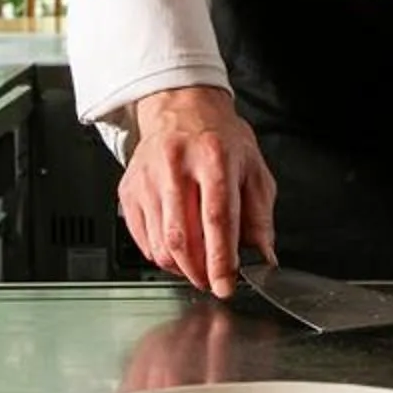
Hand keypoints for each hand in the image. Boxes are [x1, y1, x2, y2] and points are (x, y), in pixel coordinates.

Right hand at [119, 85, 277, 297]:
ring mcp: (147, 178)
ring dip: (181, 268)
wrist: (181, 108)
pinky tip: (177, 250)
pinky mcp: (129, 190)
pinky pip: (143, 240)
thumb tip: (263, 258)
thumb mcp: (253, 169)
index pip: (217, 218)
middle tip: (213, 281)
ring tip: (198, 265)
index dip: (221, 259)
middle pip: (183, 237)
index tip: (226, 285)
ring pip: (160, 244)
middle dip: (199, 271)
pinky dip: (161, 256)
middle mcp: (176, 166)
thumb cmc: (220, 139)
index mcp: (214, 158)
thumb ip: (260, 217)